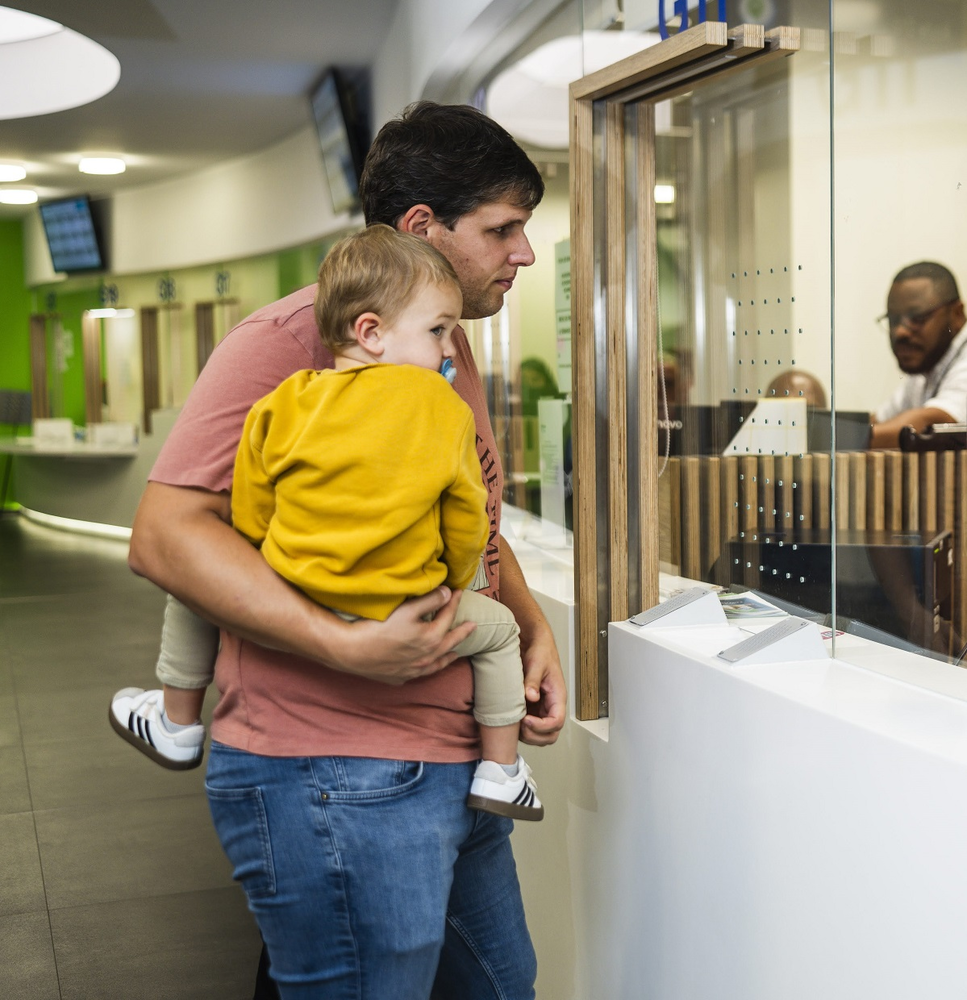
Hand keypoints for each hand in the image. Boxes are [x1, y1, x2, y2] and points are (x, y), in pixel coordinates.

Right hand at [330, 587, 476, 684]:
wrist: (352, 651)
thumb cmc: (378, 627)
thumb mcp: (406, 609)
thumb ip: (429, 600)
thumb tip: (448, 593)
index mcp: (431, 638)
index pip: (447, 616)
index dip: (454, 602)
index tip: (459, 592)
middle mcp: (427, 657)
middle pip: (449, 642)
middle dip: (461, 632)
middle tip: (473, 626)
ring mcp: (413, 670)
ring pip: (438, 663)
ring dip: (449, 655)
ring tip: (457, 652)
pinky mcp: (399, 677)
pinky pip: (421, 674)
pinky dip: (429, 669)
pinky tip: (427, 667)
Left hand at [519, 627, 566, 745]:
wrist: (535, 645)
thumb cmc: (541, 652)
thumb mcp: (536, 663)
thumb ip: (533, 680)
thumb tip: (531, 697)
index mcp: (558, 696)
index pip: (557, 721)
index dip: (542, 726)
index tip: (526, 720)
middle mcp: (551, 706)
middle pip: (551, 734)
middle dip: (535, 735)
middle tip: (519, 725)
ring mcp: (542, 709)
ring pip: (540, 735)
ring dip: (527, 735)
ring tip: (514, 722)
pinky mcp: (532, 709)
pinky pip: (529, 727)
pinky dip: (520, 729)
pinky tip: (511, 718)